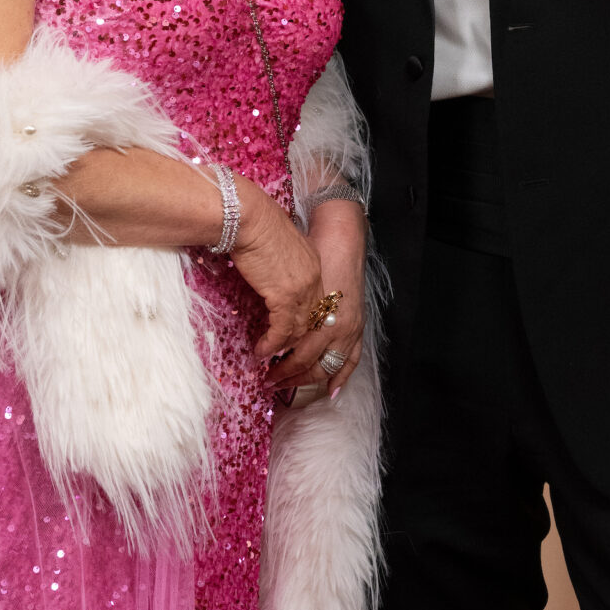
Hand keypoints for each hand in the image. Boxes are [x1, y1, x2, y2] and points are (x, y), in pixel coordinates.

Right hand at [229, 180, 323, 361]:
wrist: (249, 216)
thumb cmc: (256, 225)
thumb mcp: (278, 248)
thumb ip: (282, 266)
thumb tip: (271, 280)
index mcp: (314, 267)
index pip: (318, 307)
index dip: (309, 329)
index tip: (299, 345)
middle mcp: (314, 280)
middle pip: (315, 326)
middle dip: (302, 352)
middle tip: (287, 367)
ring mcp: (302, 289)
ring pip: (300, 333)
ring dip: (284, 353)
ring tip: (270, 364)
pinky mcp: (284, 295)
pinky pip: (281, 331)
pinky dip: (271, 344)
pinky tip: (261, 351)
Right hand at [266, 199, 367, 397]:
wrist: (261, 220)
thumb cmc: (279, 237)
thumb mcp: (304, 268)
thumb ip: (307, 292)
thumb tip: (296, 309)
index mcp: (338, 297)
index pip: (349, 345)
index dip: (340, 371)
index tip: (330, 390)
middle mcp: (330, 302)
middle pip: (325, 354)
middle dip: (305, 377)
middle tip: (285, 387)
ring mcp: (311, 301)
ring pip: (303, 350)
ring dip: (285, 369)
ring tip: (270, 378)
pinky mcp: (288, 299)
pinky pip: (281, 336)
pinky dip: (270, 348)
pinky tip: (260, 353)